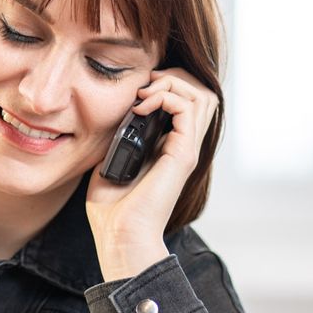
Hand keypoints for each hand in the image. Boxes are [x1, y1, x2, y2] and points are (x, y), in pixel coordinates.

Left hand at [86, 68, 219, 280]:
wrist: (119, 235)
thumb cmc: (112, 209)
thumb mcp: (111, 161)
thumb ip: (117, 139)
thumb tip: (110, 116)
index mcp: (170, 147)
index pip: (186, 101)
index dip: (165, 85)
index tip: (135, 92)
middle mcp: (184, 146)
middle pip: (202, 92)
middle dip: (173, 77)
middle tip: (144, 86)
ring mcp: (187, 149)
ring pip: (202, 94)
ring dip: (171, 83)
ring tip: (144, 94)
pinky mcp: (183, 154)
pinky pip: (189, 108)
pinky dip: (166, 96)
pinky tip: (142, 106)